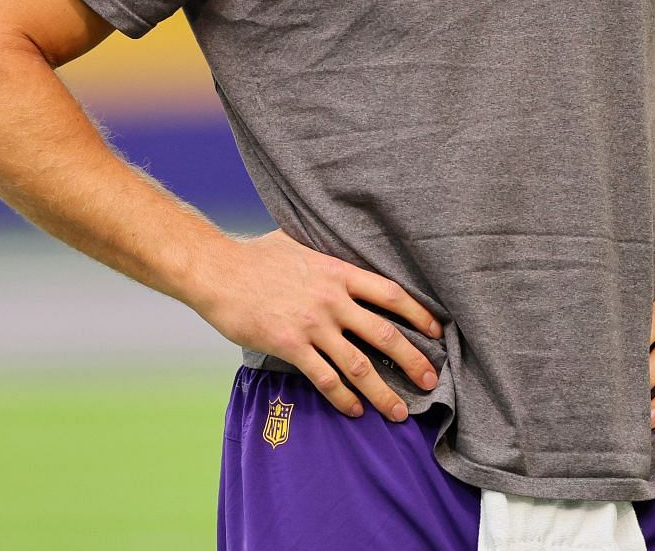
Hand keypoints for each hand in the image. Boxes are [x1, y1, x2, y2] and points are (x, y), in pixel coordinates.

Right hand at [191, 229, 442, 421]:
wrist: (218, 271)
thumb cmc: (258, 256)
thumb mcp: (302, 243)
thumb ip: (328, 255)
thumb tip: (344, 248)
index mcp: (339, 272)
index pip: (391, 295)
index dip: (418, 315)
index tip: (437, 332)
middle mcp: (332, 299)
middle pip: (384, 334)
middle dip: (413, 360)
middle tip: (431, 381)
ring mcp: (312, 324)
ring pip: (358, 364)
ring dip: (383, 391)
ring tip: (399, 411)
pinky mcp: (289, 345)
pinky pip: (324, 378)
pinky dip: (343, 397)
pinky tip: (355, 410)